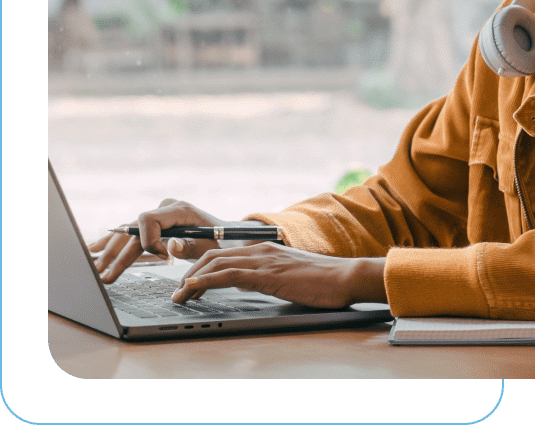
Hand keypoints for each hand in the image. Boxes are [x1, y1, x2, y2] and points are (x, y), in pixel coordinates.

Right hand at [87, 199, 264, 283]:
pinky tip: (95, 250)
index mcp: (179, 209)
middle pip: (134, 229)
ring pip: (129, 231)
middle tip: (106, 276)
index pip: (148, 220)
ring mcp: (160, 214)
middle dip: (118, 253)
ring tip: (96, 269)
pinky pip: (132, 232)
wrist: (230, 234)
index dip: (148, 241)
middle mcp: (166, 208)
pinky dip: (115, 242)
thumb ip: (190, 246)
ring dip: (111, 250)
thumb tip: (170, 246)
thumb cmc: (222, 240)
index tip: (162, 258)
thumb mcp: (210, 245)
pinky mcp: (157, 223)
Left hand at [171, 243, 387, 308]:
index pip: (224, 255)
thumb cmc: (322, 281)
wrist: (344, 277)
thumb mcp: (287, 277)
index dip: (202, 267)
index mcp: (264, 250)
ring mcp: (264, 260)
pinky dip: (207, 281)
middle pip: (214, 256)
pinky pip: (230, 275)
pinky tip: (195, 288)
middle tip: (178, 292)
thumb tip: (245, 284)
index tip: (188, 282)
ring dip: (193, 280)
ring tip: (179, 296)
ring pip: (217, 264)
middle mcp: (260, 250)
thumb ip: (265, 276)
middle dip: (191, 273)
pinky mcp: (268, 274)